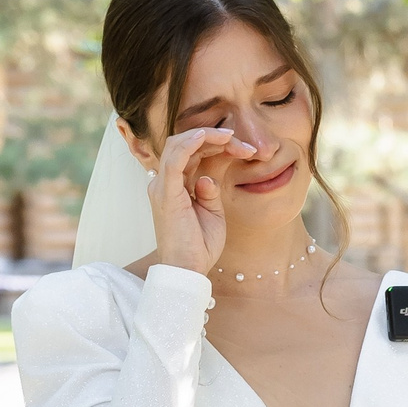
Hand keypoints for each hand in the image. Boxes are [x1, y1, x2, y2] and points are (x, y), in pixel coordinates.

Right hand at [148, 127, 252, 273]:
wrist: (188, 270)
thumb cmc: (199, 246)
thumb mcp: (212, 212)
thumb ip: (210, 191)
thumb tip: (209, 177)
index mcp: (174, 187)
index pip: (191, 154)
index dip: (216, 145)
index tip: (244, 149)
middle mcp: (164, 184)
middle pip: (185, 145)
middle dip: (214, 139)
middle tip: (242, 143)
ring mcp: (163, 187)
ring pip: (178, 145)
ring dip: (206, 137)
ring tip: (231, 136)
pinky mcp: (167, 194)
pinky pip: (175, 159)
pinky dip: (191, 143)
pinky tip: (208, 136)